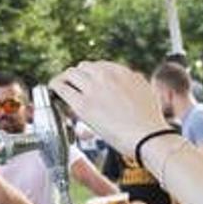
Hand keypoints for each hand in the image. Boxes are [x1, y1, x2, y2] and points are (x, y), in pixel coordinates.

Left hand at [50, 62, 168, 155]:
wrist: (148, 137)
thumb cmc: (150, 122)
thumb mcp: (146, 92)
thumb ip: (135, 81)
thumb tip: (131, 78)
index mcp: (122, 72)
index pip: (99, 66)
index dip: (91, 75)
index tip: (88, 82)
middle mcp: (106, 75)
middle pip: (83, 67)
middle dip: (78, 77)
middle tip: (74, 86)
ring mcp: (93, 88)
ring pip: (70, 74)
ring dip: (65, 80)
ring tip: (60, 87)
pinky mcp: (83, 105)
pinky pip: (61, 88)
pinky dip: (55, 87)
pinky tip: (52, 91)